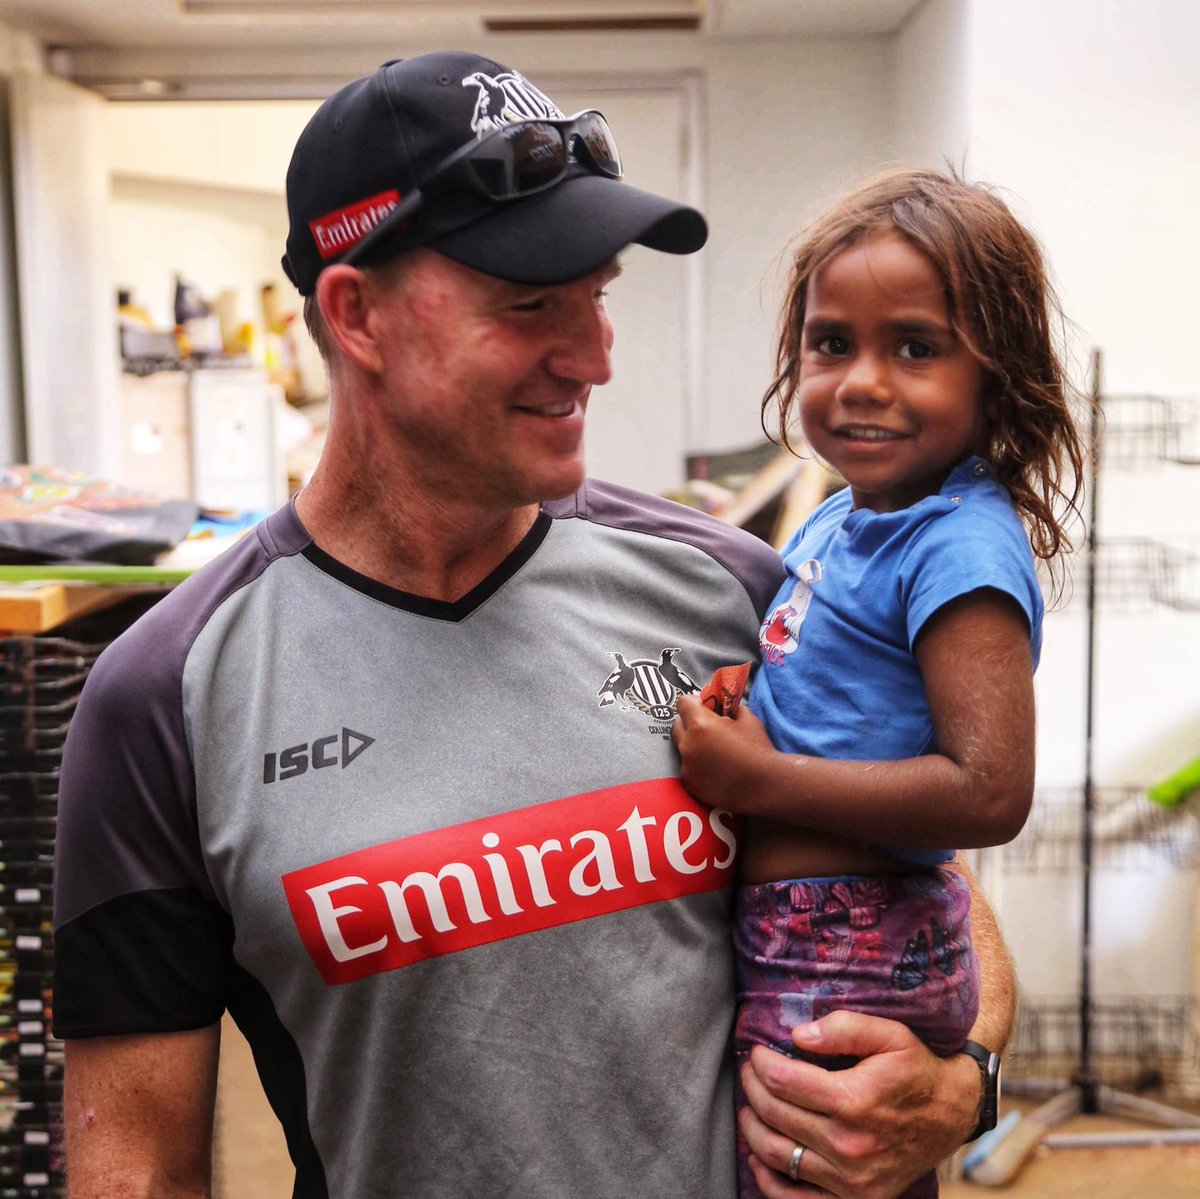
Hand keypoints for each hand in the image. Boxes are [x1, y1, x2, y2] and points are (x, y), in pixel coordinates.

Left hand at [672, 693, 775, 810]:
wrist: (764, 785)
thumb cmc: (758, 749)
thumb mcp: (748, 718)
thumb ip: (731, 708)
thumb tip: (725, 706)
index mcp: (700, 725)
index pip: (683, 703)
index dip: (694, 702)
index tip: (705, 707)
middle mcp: (688, 745)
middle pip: (678, 725)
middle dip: (690, 723)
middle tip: (709, 729)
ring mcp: (687, 766)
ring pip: (683, 748)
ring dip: (694, 746)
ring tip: (715, 753)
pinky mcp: (690, 784)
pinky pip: (688, 768)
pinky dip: (698, 767)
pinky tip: (716, 770)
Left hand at [739, 1012, 978, 1197]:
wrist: (953, 1113)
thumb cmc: (916, 1068)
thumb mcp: (890, 1034)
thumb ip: (843, 1028)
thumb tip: (798, 1036)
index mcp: (854, 1101)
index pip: (783, 1081)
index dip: (760, 1063)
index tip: (756, 1051)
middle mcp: (849, 1145)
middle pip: (775, 1115)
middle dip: (753, 1088)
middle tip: (749, 1071)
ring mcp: (851, 1178)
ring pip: (778, 1155)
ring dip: (752, 1128)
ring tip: (750, 1105)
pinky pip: (796, 1198)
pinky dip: (769, 1180)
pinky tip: (759, 1155)